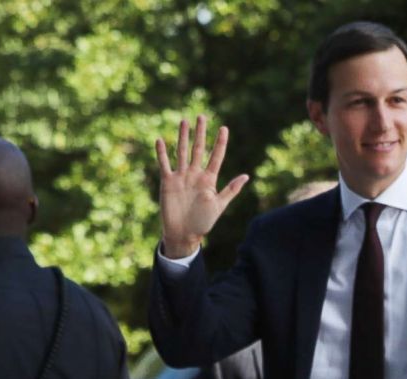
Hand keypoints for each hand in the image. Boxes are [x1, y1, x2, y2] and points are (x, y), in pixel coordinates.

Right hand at [155, 115, 248, 257]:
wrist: (184, 234)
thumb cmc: (203, 222)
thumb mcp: (219, 206)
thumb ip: (231, 190)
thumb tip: (246, 176)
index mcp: (209, 180)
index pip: (216, 157)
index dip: (220, 143)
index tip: (224, 128)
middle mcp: (195, 175)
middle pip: (198, 149)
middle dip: (200, 133)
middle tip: (202, 116)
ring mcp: (181, 177)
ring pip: (182, 152)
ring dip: (183, 137)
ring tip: (184, 121)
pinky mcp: (168, 182)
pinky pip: (164, 164)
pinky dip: (162, 153)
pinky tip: (160, 140)